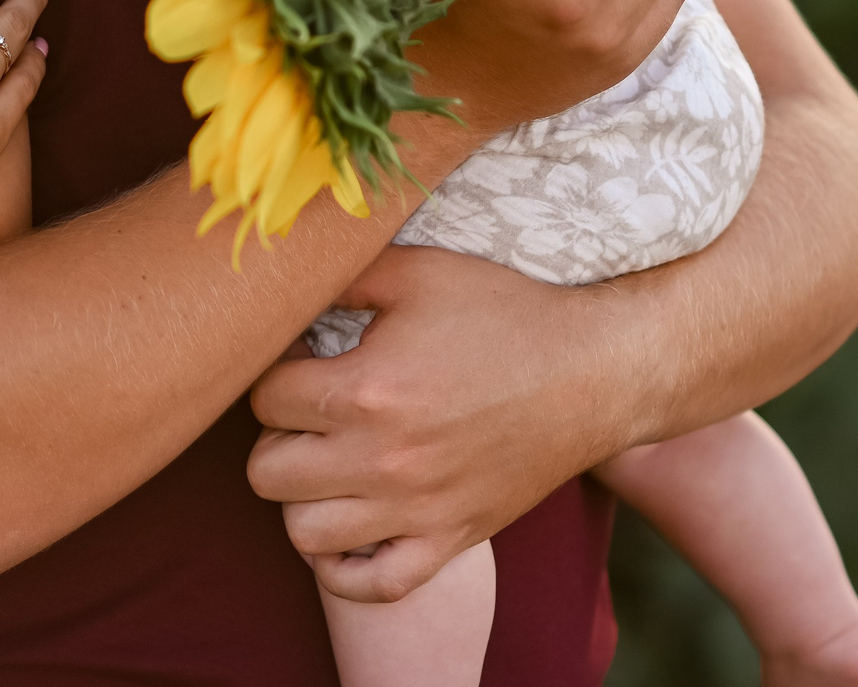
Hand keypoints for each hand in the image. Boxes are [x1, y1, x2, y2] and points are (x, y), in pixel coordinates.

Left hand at [246, 246, 642, 602]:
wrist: (594, 372)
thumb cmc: (506, 314)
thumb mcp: (417, 272)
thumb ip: (342, 276)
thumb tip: (289, 284)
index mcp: (366, 391)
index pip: (263, 398)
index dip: (273, 373)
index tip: (302, 361)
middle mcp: (384, 460)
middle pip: (266, 473)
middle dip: (276, 437)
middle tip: (309, 415)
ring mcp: (417, 510)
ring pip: (304, 534)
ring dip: (304, 499)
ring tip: (329, 465)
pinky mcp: (451, 540)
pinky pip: (374, 586)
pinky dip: (348, 567)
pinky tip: (353, 527)